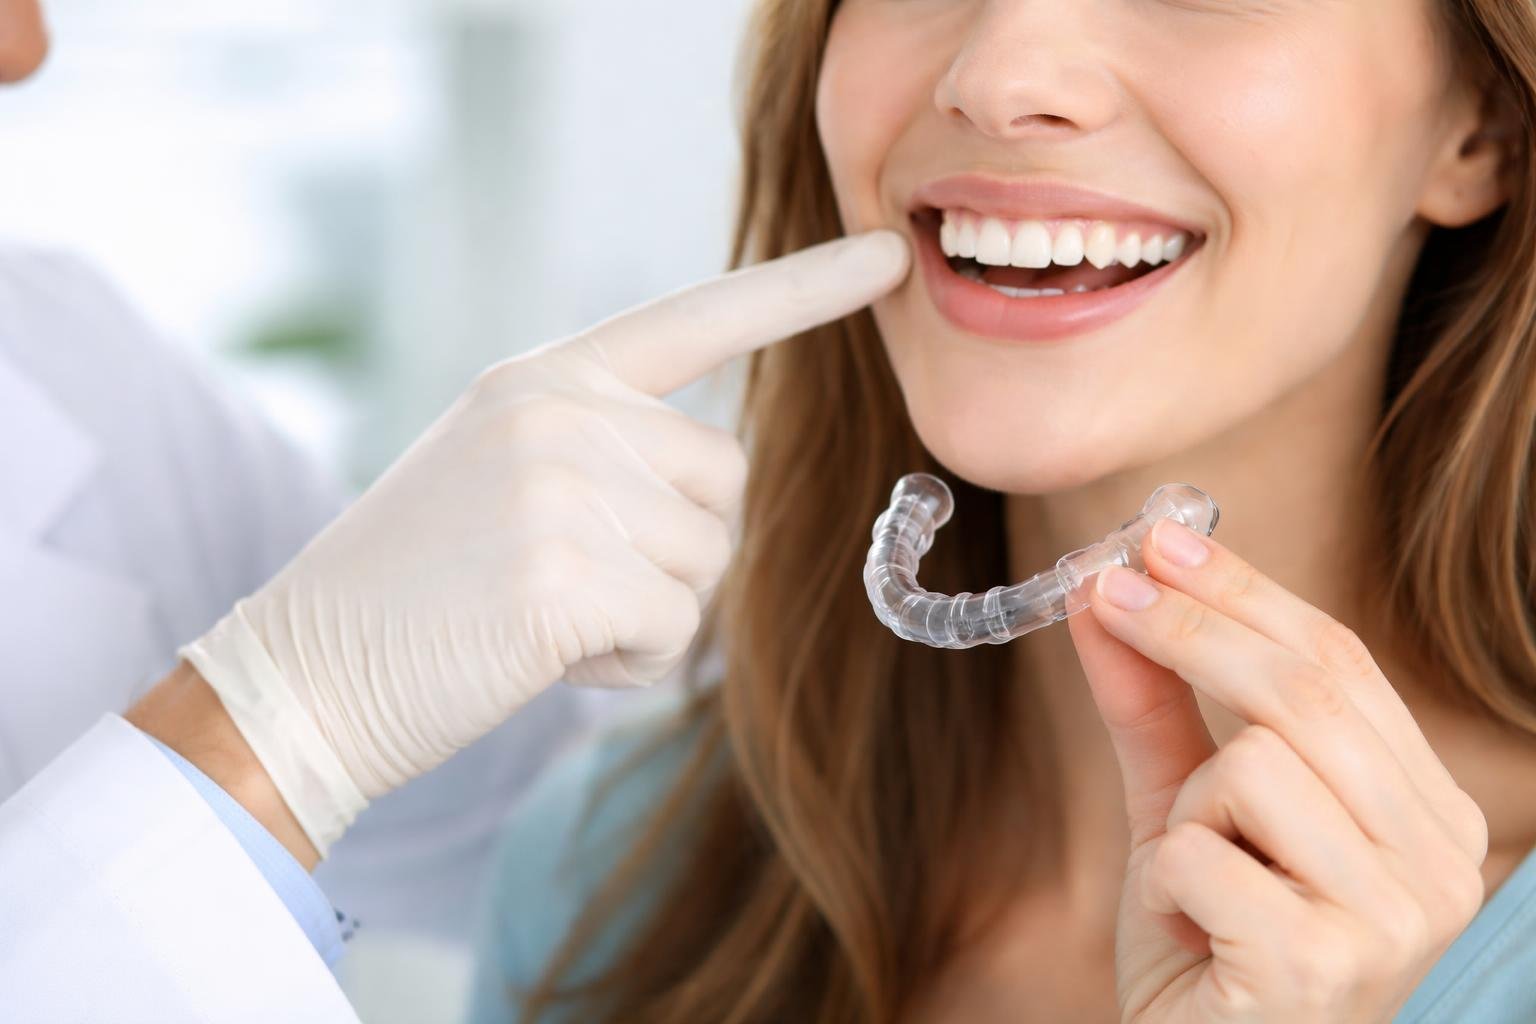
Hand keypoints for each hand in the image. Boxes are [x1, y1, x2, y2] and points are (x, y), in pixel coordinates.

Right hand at [181, 230, 910, 854]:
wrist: (302, 675)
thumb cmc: (418, 590)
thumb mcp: (503, 475)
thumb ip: (600, 449)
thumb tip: (712, 490)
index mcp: (546, 376)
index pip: (696, 318)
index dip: (799, 292)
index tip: (884, 261)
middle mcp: (559, 409)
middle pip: (724, 481)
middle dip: (677, 552)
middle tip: (567, 583)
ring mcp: (560, 483)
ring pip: (707, 561)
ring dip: (648, 614)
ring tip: (538, 617)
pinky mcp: (563, 572)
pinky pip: (675, 626)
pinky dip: (626, 662)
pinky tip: (542, 657)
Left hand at [1067, 518, 1487, 1021]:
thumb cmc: (1209, 948)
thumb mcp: (1181, 810)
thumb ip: (1155, 706)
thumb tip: (1107, 591)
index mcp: (1425, 811)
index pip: (1341, 663)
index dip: (1244, 592)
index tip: (1159, 539)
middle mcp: (1439, 860)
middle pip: (1307, 692)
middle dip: (1191, 628)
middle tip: (1106, 588)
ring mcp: (1395, 918)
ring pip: (1253, 767)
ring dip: (1188, 813)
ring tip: (1198, 882)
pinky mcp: (1324, 966)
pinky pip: (1201, 853)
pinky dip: (1167, 882)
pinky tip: (1195, 932)